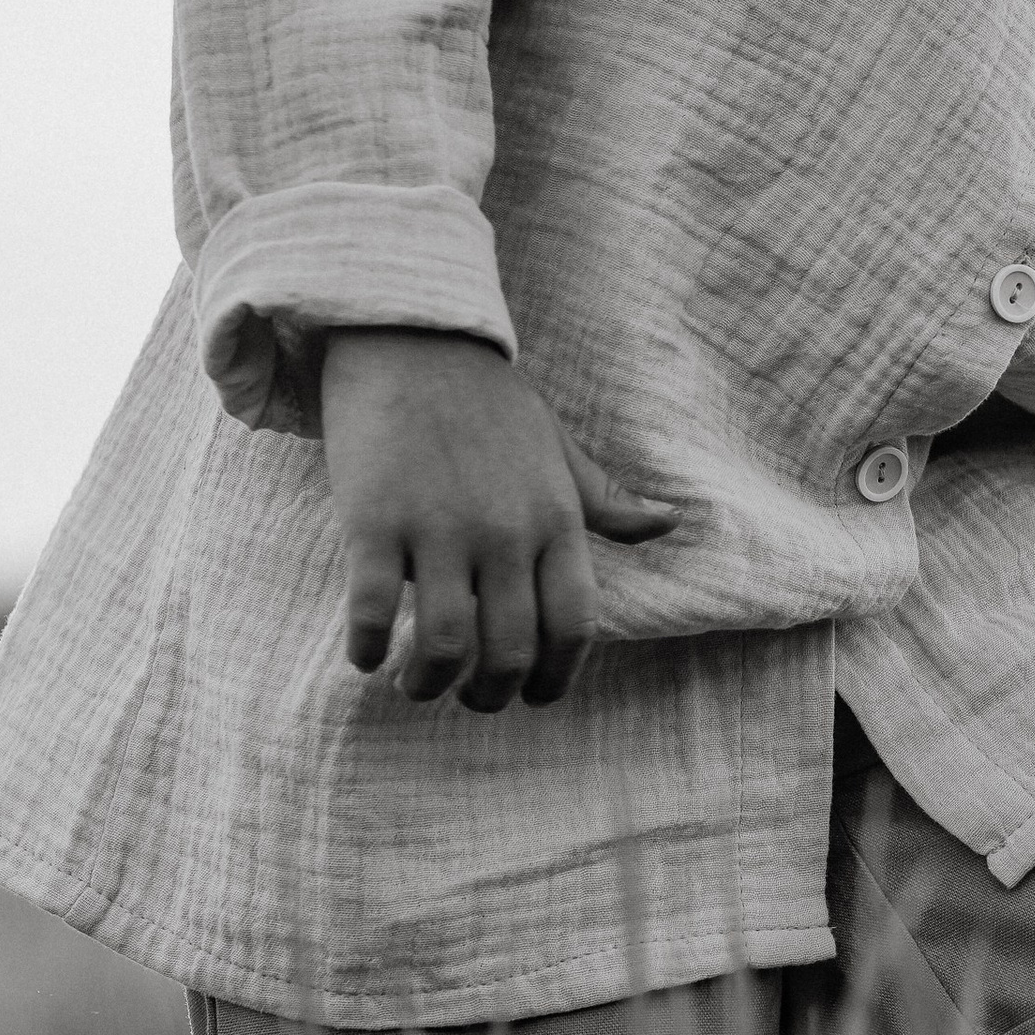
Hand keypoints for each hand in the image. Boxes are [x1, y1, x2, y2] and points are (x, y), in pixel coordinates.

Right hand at [319, 328, 673, 712]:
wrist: (413, 336)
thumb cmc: (488, 399)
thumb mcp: (558, 447)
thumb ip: (605, 500)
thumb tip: (668, 525)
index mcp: (556, 518)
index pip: (575, 626)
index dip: (556, 678)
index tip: (534, 696)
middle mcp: (505, 531)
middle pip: (509, 651)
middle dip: (489, 695)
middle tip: (470, 697)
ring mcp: (438, 527)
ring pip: (444, 645)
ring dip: (428, 683)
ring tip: (416, 682)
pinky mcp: (374, 519)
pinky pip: (373, 612)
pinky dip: (368, 649)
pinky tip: (366, 654)